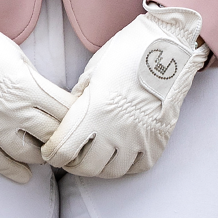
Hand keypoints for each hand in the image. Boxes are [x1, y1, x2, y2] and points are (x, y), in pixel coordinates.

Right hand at [0, 0, 74, 183]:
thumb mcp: (16, 55)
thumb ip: (34, 81)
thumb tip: (49, 101)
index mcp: (28, 84)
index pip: (64, 111)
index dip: (76, 118)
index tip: (80, 121)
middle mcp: (14, 107)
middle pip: (51, 135)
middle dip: (62, 139)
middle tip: (66, 142)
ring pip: (28, 153)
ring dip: (41, 156)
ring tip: (45, 155)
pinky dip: (12, 171)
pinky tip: (23, 176)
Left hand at [41, 3, 209, 178]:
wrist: (168, 46)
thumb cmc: (127, 51)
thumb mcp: (94, 70)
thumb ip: (80, 98)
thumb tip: (70, 117)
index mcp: (95, 110)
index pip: (65, 149)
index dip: (52, 154)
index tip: (49, 151)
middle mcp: (117, 131)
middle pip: (87, 167)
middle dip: (72, 163)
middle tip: (68, 156)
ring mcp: (139, 139)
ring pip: (112, 171)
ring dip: (98, 167)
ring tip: (92, 155)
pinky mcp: (158, 142)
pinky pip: (137, 167)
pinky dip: (124, 164)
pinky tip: (118, 153)